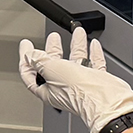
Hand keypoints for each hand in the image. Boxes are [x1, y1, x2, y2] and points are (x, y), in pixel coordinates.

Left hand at [17, 26, 132, 132]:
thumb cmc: (79, 92)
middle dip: (52, 50)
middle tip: (52, 38)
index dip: (25, 59)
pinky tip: (93, 44)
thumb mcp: (51, 69)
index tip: (25, 46)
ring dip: (75, 46)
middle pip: (54, 66)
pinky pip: (94, 64)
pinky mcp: (98, 81)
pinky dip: (93, 53)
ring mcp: (82, 84)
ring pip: (76, 62)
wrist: (106, 100)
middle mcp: (64, 87)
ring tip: (76, 32)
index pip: (31, 75)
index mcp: (48, 89)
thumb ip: (39, 60)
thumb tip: (29, 55)